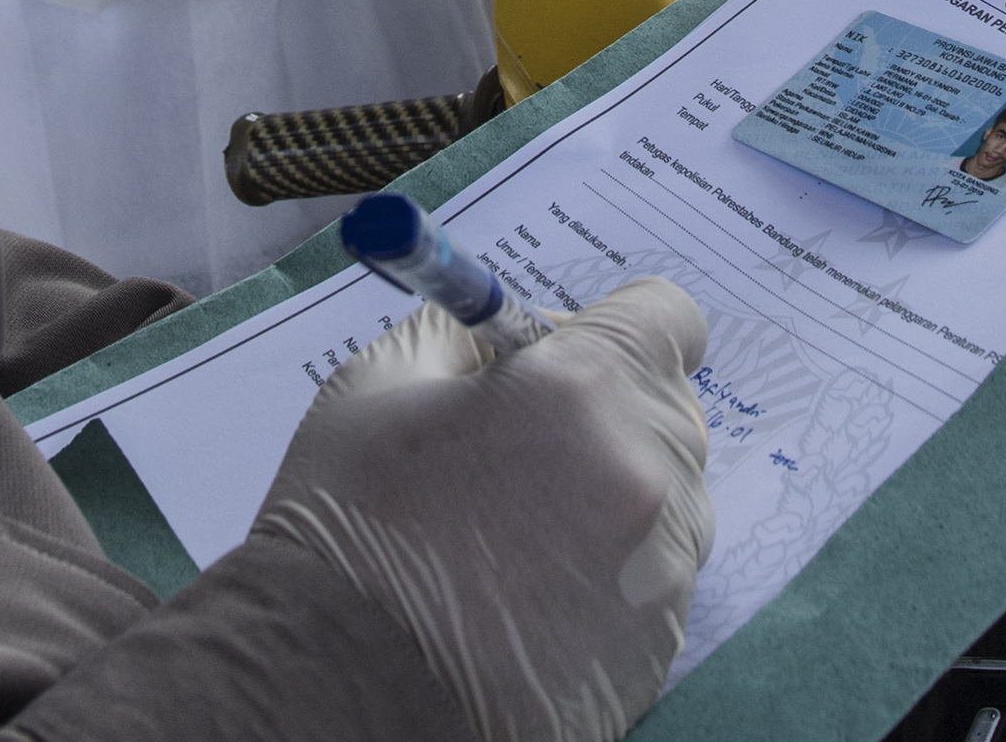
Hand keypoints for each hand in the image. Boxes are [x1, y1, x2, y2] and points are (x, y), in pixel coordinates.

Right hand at [248, 278, 715, 741]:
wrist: (335, 687)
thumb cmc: (344, 527)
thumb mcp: (383, 382)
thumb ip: (476, 336)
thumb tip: (530, 334)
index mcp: (582, 388)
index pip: (669, 319)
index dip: (619, 331)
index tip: (581, 356)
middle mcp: (643, 473)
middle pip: (670, 413)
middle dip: (610, 418)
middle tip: (525, 454)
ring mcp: (659, 572)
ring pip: (671, 505)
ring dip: (616, 503)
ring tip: (519, 538)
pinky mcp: (657, 652)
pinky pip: (656, 587)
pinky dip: (610, 582)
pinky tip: (529, 600)